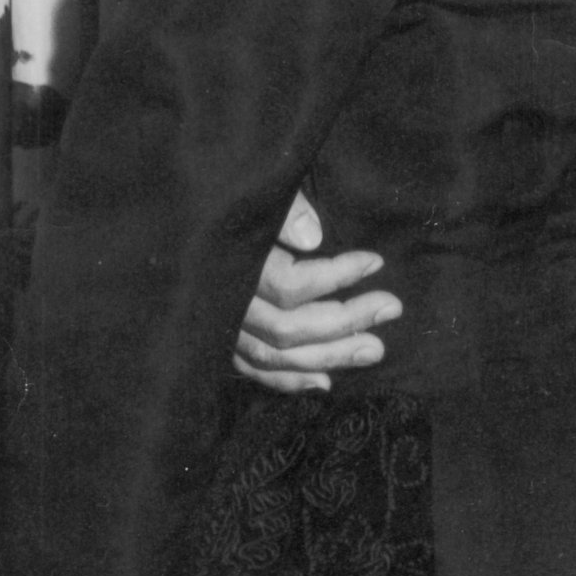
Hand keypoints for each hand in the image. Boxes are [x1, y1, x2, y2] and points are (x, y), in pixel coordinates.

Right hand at [232, 192, 398, 392]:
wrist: (184, 215)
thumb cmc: (234, 201)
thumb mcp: (261, 194)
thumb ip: (286, 211)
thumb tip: (313, 237)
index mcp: (235, 263)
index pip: (290, 286)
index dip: (336, 276)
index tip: (375, 262)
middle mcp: (225, 303)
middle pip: (288, 328)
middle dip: (345, 322)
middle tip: (391, 308)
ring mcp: (220, 328)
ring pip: (274, 355)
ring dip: (327, 356)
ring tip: (374, 349)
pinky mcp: (220, 342)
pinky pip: (253, 370)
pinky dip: (286, 380)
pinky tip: (323, 382)